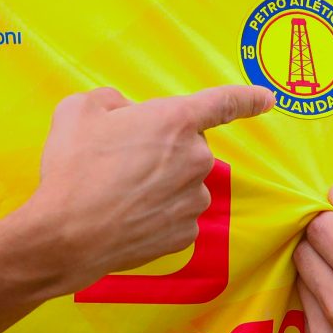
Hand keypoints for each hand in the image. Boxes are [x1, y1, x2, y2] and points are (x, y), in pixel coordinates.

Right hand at [20, 84, 273, 292]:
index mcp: (175, 121)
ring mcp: (194, 200)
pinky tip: (127, 216)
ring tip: (118, 193)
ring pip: (183, 182)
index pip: (223, 102)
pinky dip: (157, 214)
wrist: (65, 235)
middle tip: (120, 160)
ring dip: (161, 183)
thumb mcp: (79, 110)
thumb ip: (111, 101)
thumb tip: (125, 113)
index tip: (266, 99)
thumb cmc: (72, 168)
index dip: (247, 98)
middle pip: (189, 146)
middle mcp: (196, 159)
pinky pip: (177, 214)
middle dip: (163, 149)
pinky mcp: (186, 234)